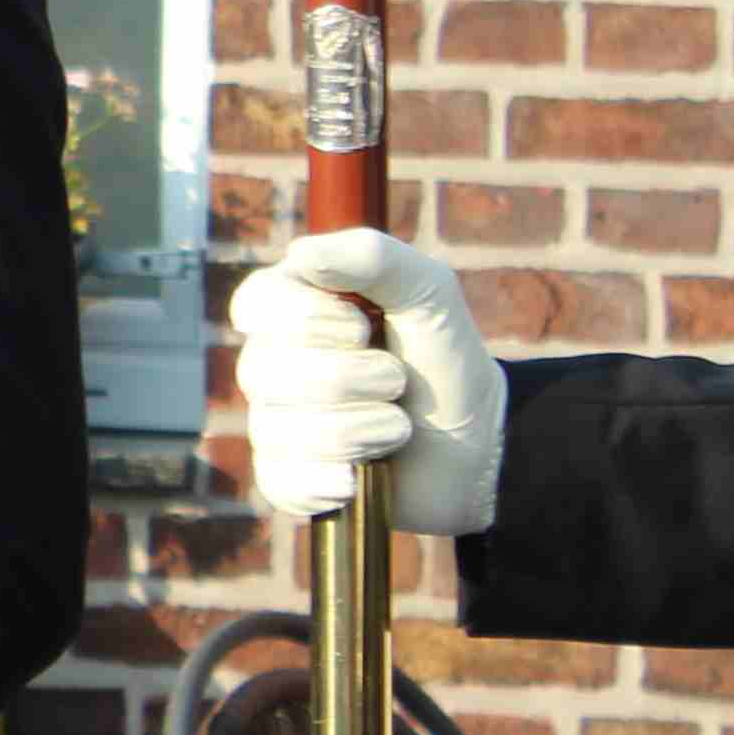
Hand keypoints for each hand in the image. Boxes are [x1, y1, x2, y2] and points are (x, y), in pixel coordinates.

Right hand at [229, 228, 506, 537]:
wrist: (478, 443)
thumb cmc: (444, 359)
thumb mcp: (427, 293)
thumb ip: (373, 257)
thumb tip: (300, 252)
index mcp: (291, 310)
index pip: (255, 305)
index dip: (308, 320)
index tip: (362, 325)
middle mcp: (270, 364)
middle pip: (266, 371)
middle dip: (352, 379)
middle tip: (397, 381)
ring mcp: (274, 423)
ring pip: (281, 430)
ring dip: (360, 431)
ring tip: (398, 429)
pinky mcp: (287, 478)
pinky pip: (282, 481)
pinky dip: (330, 481)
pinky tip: (361, 477)